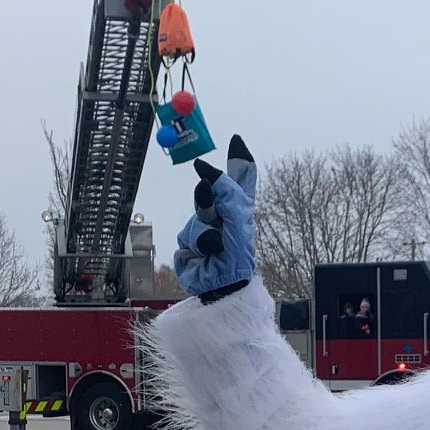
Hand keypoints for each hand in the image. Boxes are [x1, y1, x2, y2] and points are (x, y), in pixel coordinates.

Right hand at [174, 136, 256, 298]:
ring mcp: (204, 228)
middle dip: (210, 190)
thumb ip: (227, 194)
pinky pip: (188, 235)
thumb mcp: (238, 220)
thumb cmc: (238, 257)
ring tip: (216, 246)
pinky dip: (197, 243)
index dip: (239, 160)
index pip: (241, 180)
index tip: (237, 141)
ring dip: (206, 227)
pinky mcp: (189, 243)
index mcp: (241, 210)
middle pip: (211, 190)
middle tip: (208, 188)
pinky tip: (206, 256)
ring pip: (197, 214)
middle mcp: (223, 216)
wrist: (221, 287)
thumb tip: (210, 175)